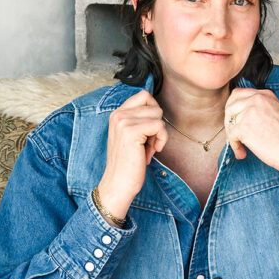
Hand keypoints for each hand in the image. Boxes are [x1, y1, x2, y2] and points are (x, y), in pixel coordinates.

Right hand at [96, 90, 167, 219]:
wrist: (118, 183)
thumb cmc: (128, 163)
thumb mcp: (130, 135)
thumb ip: (139, 120)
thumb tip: (157, 109)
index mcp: (117, 113)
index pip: (144, 95)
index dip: (154, 111)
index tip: (149, 130)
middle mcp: (118, 114)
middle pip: (154, 105)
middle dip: (156, 125)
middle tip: (148, 142)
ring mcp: (123, 122)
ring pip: (158, 115)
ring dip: (159, 134)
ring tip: (147, 148)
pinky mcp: (131, 132)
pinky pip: (159, 126)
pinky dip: (161, 140)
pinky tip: (151, 152)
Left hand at [224, 88, 278, 209]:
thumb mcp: (277, 114)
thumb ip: (261, 110)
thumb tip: (238, 115)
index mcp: (266, 95)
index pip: (239, 94)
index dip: (234, 109)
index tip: (235, 122)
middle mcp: (257, 99)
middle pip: (231, 105)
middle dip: (229, 120)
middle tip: (234, 135)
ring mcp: (250, 111)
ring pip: (229, 121)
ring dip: (232, 136)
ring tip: (241, 148)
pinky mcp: (244, 126)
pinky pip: (231, 136)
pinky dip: (235, 146)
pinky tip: (243, 154)